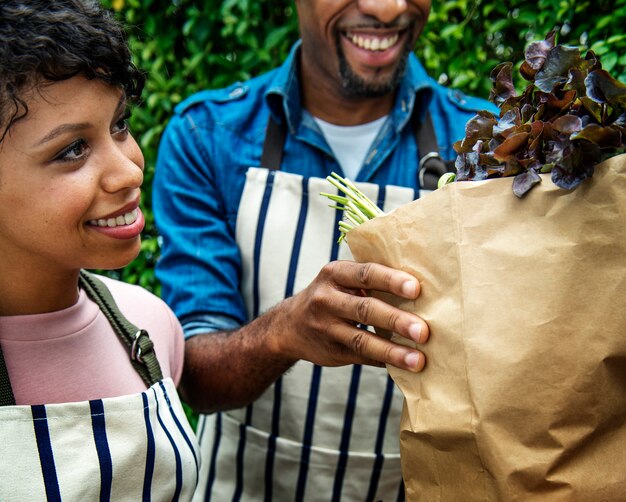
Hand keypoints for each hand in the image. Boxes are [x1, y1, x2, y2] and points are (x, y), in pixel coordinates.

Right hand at [272, 260, 428, 371]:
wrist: (289, 325)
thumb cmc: (332, 295)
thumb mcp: (341, 279)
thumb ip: (370, 280)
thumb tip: (421, 290)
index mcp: (334, 274)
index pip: (366, 274)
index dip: (391, 281)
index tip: (416, 289)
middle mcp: (326, 299)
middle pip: (365, 309)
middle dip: (396, 320)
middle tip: (423, 331)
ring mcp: (326, 328)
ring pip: (362, 340)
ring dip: (392, 351)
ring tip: (418, 360)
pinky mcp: (331, 351)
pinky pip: (361, 357)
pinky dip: (384, 361)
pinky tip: (404, 366)